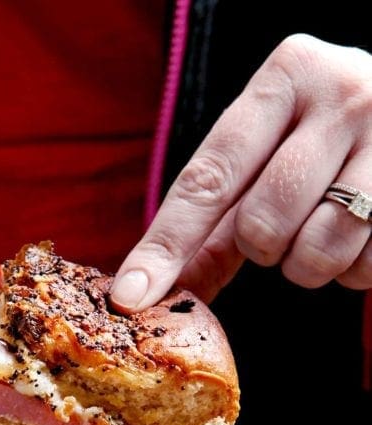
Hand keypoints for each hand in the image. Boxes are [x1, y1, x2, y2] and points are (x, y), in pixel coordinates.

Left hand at [111, 34, 371, 310]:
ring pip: (316, 253)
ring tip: (324, 228)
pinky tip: (363, 233)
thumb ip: (211, 220)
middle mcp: (344, 94)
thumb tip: (146, 290)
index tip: (131, 295)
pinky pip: (364, 268)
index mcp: (289, 73)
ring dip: (308, 265)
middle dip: (263, 246)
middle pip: (261, 225)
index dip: (167, 245)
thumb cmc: (325, 137)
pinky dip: (353, 271)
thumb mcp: (267, 153)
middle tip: (286, 221)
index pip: (209, 176)